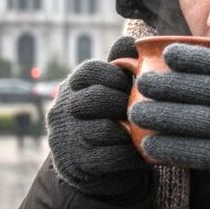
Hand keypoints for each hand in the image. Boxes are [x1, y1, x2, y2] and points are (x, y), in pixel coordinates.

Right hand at [45, 36, 149, 195]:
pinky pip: (110, 156)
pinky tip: (144, 152)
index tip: (134, 85)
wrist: (97, 169)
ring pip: (104, 129)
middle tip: (144, 110)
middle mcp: (61, 110)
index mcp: (71, 87)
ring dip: (131, 131)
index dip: (116, 76)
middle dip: (125, 103)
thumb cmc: (109, 119)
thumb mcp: (111, 91)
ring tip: (148, 131)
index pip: (89, 71)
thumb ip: (118, 66)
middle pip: (96, 98)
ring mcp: (66, 139)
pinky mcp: (77, 165)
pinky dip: (132, 154)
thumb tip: (128, 39)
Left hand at [129, 43, 209, 208]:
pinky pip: (197, 151)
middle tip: (142, 83)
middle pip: (204, 89)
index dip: (194, 57)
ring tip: (137, 114)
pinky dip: (171, 147)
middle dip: (169, 84)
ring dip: (161, 115)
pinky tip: (150, 146)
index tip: (168, 53)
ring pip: (195, 119)